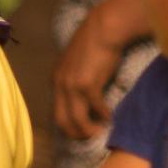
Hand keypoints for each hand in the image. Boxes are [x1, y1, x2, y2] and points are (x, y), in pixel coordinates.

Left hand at [54, 0, 145, 138]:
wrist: (102, 29)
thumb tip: (84, 95)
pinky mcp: (88, 84)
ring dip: (88, 129)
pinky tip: (110, 117)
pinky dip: (103, 115)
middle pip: (62, 119)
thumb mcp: (77, 64)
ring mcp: (72, 85)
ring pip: (76, 118)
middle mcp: (60, 85)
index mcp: (56, 80)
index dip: (67, 124)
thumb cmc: (94, 44)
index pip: (56, 110)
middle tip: (88, 138)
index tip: (80, 130)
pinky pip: (95, 107)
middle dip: (74, 133)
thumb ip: (76, 78)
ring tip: (99, 133)